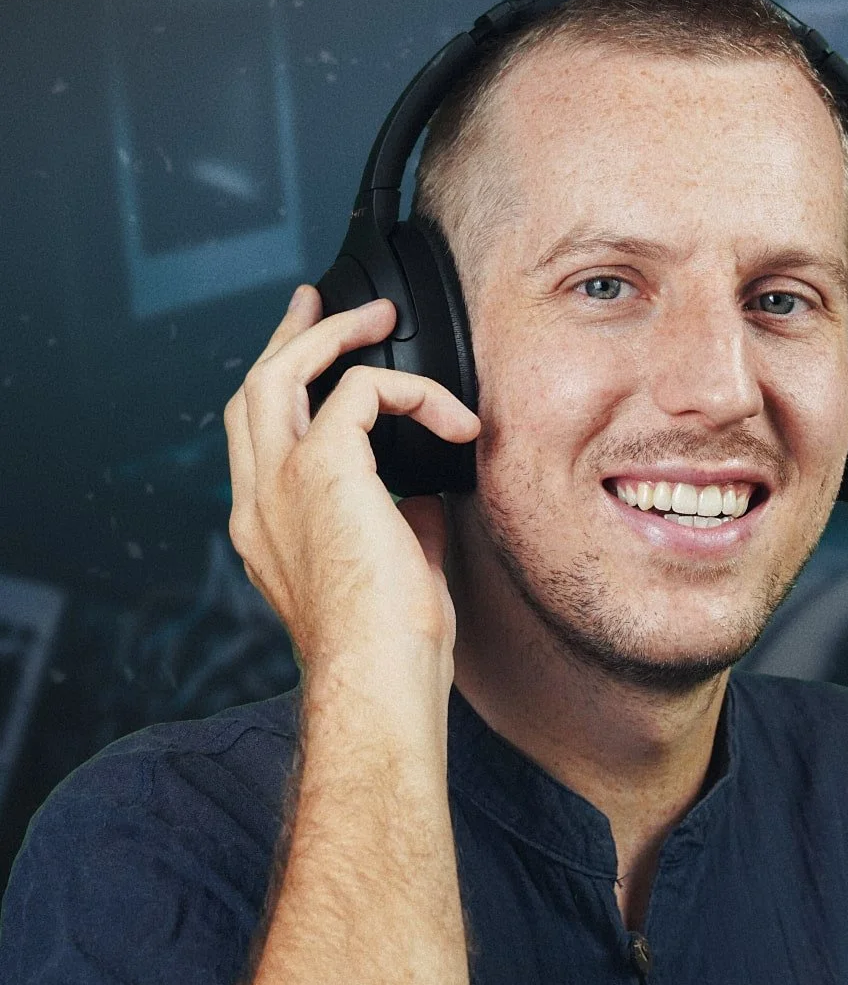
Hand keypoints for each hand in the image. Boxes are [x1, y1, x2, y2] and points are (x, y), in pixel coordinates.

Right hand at [223, 285, 480, 716]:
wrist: (379, 678)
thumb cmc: (390, 646)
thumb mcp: (393, 568)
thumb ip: (400, 520)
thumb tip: (427, 487)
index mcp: (269, 528)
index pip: (260, 438)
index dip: (286, 391)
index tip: (320, 363)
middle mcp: (258, 502)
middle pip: (255, 392)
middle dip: (289, 340)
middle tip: (322, 305)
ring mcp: (277, 484)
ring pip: (282, 375)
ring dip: (333, 338)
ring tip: (378, 316)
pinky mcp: (320, 469)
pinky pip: (364, 391)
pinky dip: (414, 392)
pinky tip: (455, 419)